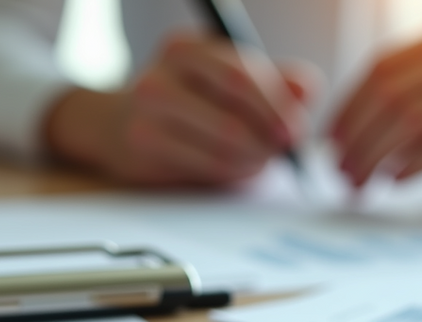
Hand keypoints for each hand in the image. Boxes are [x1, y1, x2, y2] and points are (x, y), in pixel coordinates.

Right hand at [44, 32, 315, 189]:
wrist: (113, 124)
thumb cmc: (182, 100)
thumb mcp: (225, 77)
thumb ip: (274, 78)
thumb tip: (308, 91)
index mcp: (185, 49)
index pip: (241, 76)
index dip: (276, 105)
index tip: (296, 127)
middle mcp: (161, 77)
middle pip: (232, 115)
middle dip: (269, 137)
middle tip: (285, 149)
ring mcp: (146, 116)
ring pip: (223, 147)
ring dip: (255, 160)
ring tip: (262, 161)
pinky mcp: (143, 149)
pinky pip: (205, 168)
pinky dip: (233, 172)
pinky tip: (237, 168)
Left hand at [330, 9, 421, 202]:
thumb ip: (414, 93)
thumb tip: (343, 129)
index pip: (383, 65)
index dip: (348, 107)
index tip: (328, 143)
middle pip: (393, 91)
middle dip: (357, 137)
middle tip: (338, 173)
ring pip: (415, 118)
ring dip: (376, 158)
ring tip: (359, 184)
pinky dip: (411, 166)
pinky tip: (396, 182)